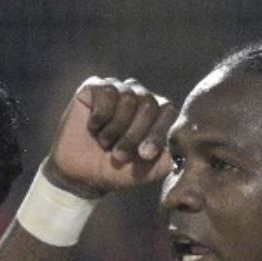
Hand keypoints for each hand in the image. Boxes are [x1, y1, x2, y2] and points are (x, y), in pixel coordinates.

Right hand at [43, 77, 176, 199]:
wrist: (79, 174)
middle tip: (119, 155)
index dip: (157, 133)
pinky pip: (106, 92)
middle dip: (133, 135)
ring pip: (128, 97)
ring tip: (104, 142)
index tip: (145, 154)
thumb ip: (166, 161)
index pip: (167, 112)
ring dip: (115, 128)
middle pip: (148, 105)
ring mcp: (118, 89)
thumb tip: (182, 151)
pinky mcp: (95, 86)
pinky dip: (100, 116)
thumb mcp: (144, 172)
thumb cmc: (114, 171)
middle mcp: (140, 97)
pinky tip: (93, 127)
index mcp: (157, 114)